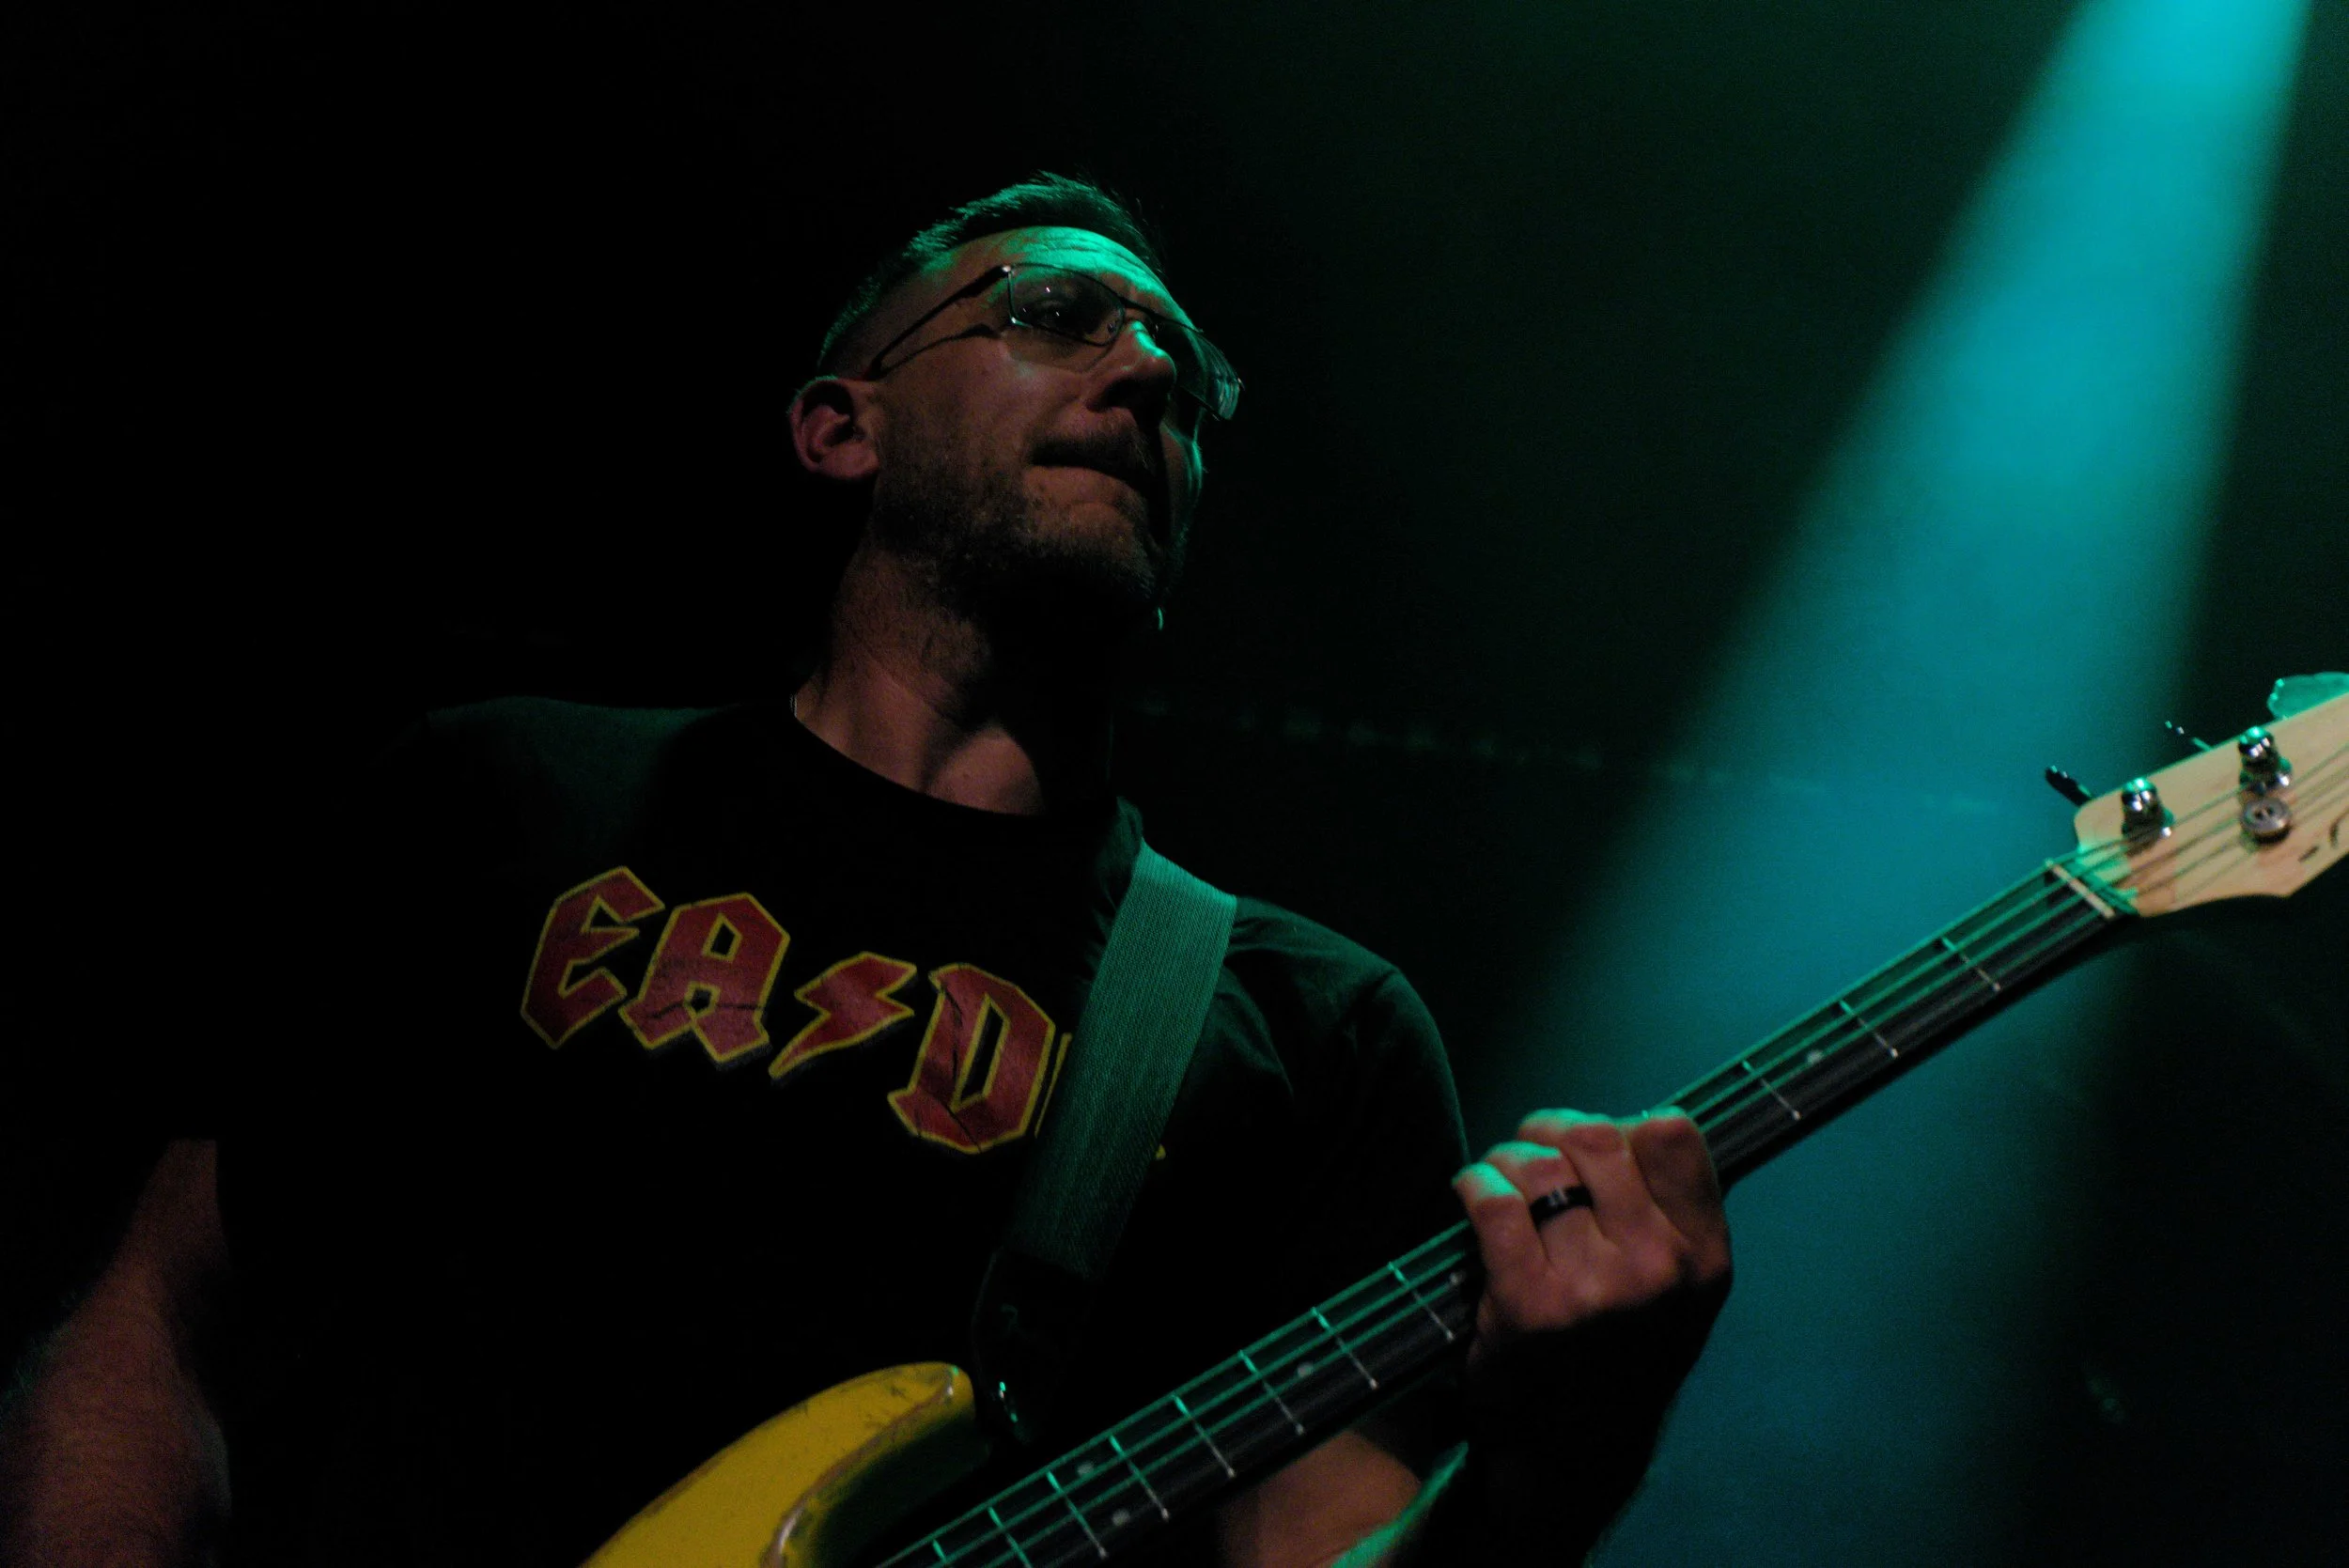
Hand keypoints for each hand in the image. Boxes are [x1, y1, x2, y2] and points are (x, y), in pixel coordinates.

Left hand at [1446, 1110, 1730, 1542]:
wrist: (1575, 1452)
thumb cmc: (1620, 1352)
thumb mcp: (1680, 1291)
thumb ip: (1666, 1209)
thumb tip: (1620, 1122)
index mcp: (1704, 1257)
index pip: (1670, 1133)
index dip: (1621, 1124)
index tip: (1593, 1148)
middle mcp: (1659, 1270)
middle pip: (1594, 1137)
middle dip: (1549, 1131)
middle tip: (1531, 1151)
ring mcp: (1595, 1290)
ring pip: (1536, 1168)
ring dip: (1505, 1159)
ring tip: (1499, 1180)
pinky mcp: (1530, 1308)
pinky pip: (1493, 1203)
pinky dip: (1473, 1185)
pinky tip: (1472, 1195)